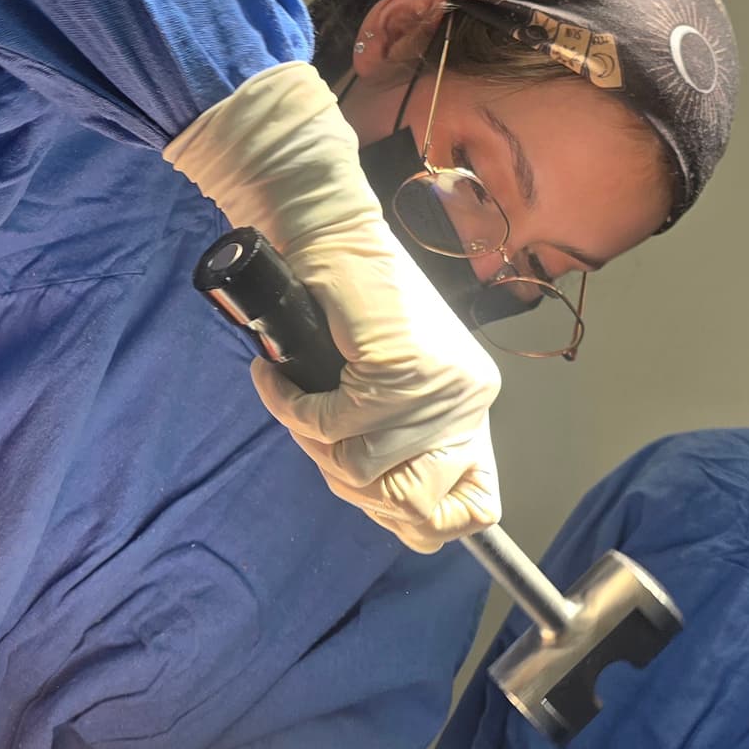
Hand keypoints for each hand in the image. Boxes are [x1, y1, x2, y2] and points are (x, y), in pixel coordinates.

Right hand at [166, 63, 501, 550]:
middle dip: (347, 484)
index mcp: (472, 402)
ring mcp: (441, 389)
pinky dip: (293, 408)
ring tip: (291, 401)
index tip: (363, 488)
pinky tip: (275, 379)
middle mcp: (470, 399)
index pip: (472, 507)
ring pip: (364, 471)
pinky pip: (333, 427)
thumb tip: (381, 502)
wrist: (330, 230)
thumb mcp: (380, 379)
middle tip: (311, 435)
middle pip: (411, 504)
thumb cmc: (346, 297)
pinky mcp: (402, 372)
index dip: (415, 518)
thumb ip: (391, 435)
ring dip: (313, 444)